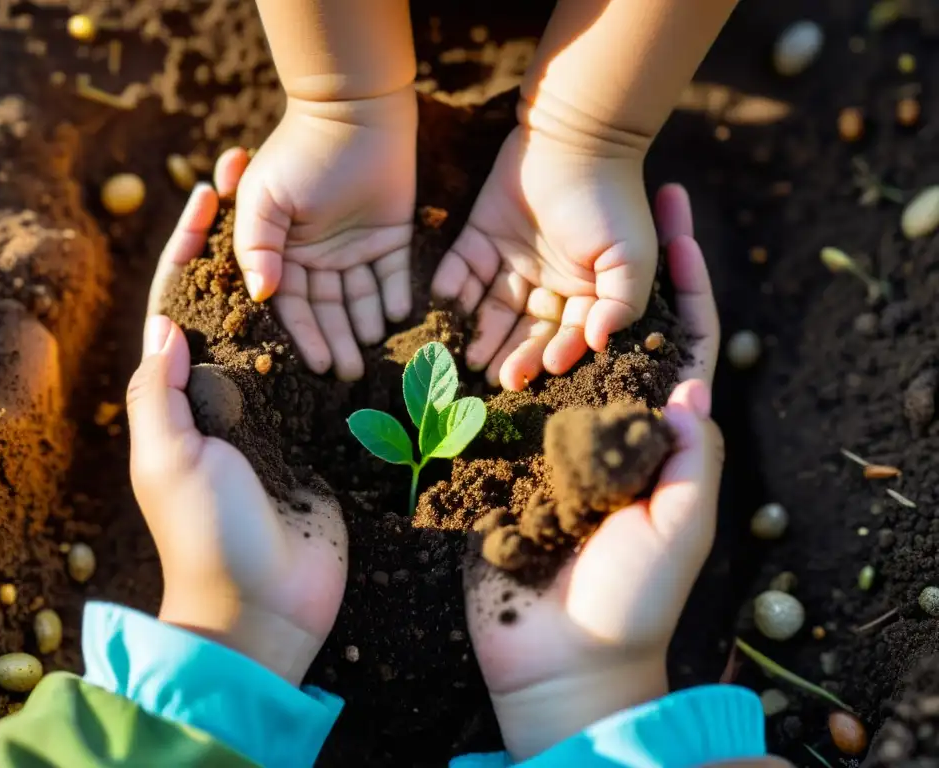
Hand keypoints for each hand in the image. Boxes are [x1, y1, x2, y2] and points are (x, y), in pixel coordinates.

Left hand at [130, 179, 346, 684]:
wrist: (267, 605)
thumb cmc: (207, 534)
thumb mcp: (169, 462)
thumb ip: (162, 393)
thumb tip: (166, 320)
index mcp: (183, 396)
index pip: (178, 305)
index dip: (188, 248)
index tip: (210, 191)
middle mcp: (228, 395)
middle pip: (236, 306)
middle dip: (250, 248)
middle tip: (272, 186)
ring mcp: (278, 414)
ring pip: (289, 332)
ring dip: (303, 282)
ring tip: (328, 227)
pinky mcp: (320, 437)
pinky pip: (330, 378)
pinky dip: (343, 338)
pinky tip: (364, 298)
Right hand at [232, 88, 416, 380]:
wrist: (355, 110)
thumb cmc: (301, 153)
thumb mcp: (264, 197)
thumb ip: (255, 246)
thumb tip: (260, 295)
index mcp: (282, 251)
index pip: (292, 303)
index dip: (304, 334)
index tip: (316, 364)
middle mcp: (318, 257)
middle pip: (328, 309)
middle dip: (338, 341)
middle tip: (350, 375)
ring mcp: (355, 249)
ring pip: (361, 299)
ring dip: (366, 326)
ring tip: (372, 352)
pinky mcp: (391, 238)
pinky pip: (394, 276)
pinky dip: (397, 296)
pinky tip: (398, 316)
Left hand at [431, 122, 656, 390]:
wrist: (576, 135)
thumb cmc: (611, 199)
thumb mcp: (631, 256)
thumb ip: (621, 304)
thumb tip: (601, 343)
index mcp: (585, 293)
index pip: (567, 334)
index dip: (555, 354)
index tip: (543, 370)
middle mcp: (547, 283)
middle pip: (525, 329)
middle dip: (512, 354)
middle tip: (497, 378)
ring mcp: (512, 262)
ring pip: (491, 309)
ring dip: (479, 333)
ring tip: (467, 358)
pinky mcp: (479, 238)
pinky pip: (462, 271)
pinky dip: (452, 290)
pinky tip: (447, 308)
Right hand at [464, 184, 721, 758]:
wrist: (557, 664)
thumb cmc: (632, 602)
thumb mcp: (679, 530)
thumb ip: (689, 463)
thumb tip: (696, 386)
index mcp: (661, 438)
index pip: (683, 344)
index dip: (687, 282)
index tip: (677, 220)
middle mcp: (607, 426)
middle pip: (612, 331)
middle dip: (607, 269)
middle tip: (595, 204)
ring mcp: (552, 439)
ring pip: (549, 352)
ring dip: (540, 300)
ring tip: (525, 236)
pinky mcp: (502, 461)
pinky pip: (495, 397)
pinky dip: (486, 352)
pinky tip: (470, 306)